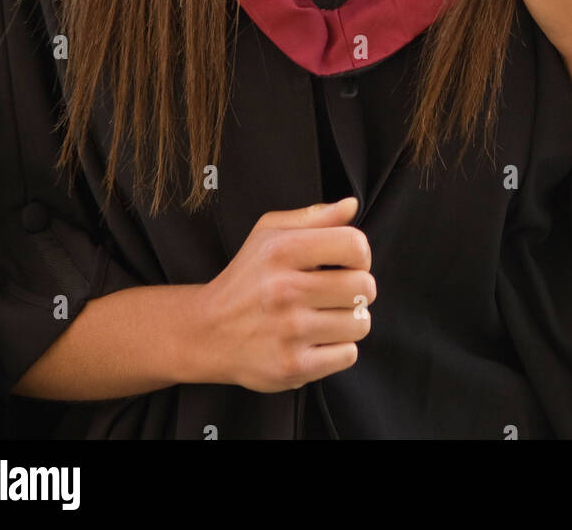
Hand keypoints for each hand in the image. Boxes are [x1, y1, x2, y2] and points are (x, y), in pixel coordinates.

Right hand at [183, 196, 375, 392]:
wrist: (207, 332)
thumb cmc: (246, 278)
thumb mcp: (268, 234)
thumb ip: (314, 217)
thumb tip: (352, 205)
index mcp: (282, 250)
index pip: (354, 245)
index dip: (360, 254)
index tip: (347, 263)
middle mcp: (285, 290)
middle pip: (364, 287)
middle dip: (359, 289)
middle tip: (337, 293)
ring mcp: (289, 331)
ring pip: (361, 323)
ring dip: (350, 321)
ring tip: (326, 316)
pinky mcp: (293, 366)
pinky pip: (348, 355)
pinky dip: (339, 349)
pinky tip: (317, 340)